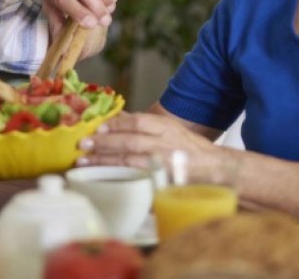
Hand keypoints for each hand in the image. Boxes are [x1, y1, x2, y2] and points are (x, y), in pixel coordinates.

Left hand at [77, 112, 228, 180]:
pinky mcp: (163, 181)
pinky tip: (103, 179)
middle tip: (83, 144)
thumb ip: (145, 125)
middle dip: (104, 142)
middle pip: (130, 140)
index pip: (138, 121)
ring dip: (104, 161)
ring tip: (84, 162)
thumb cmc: (189, 148)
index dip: (117, 123)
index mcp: (166, 127)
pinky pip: (136, 179)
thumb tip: (117, 118)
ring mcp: (164, 163)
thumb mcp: (169, 129)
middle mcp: (165, 143)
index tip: (98, 126)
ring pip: (129, 160)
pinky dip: (118, 178)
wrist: (216, 169)